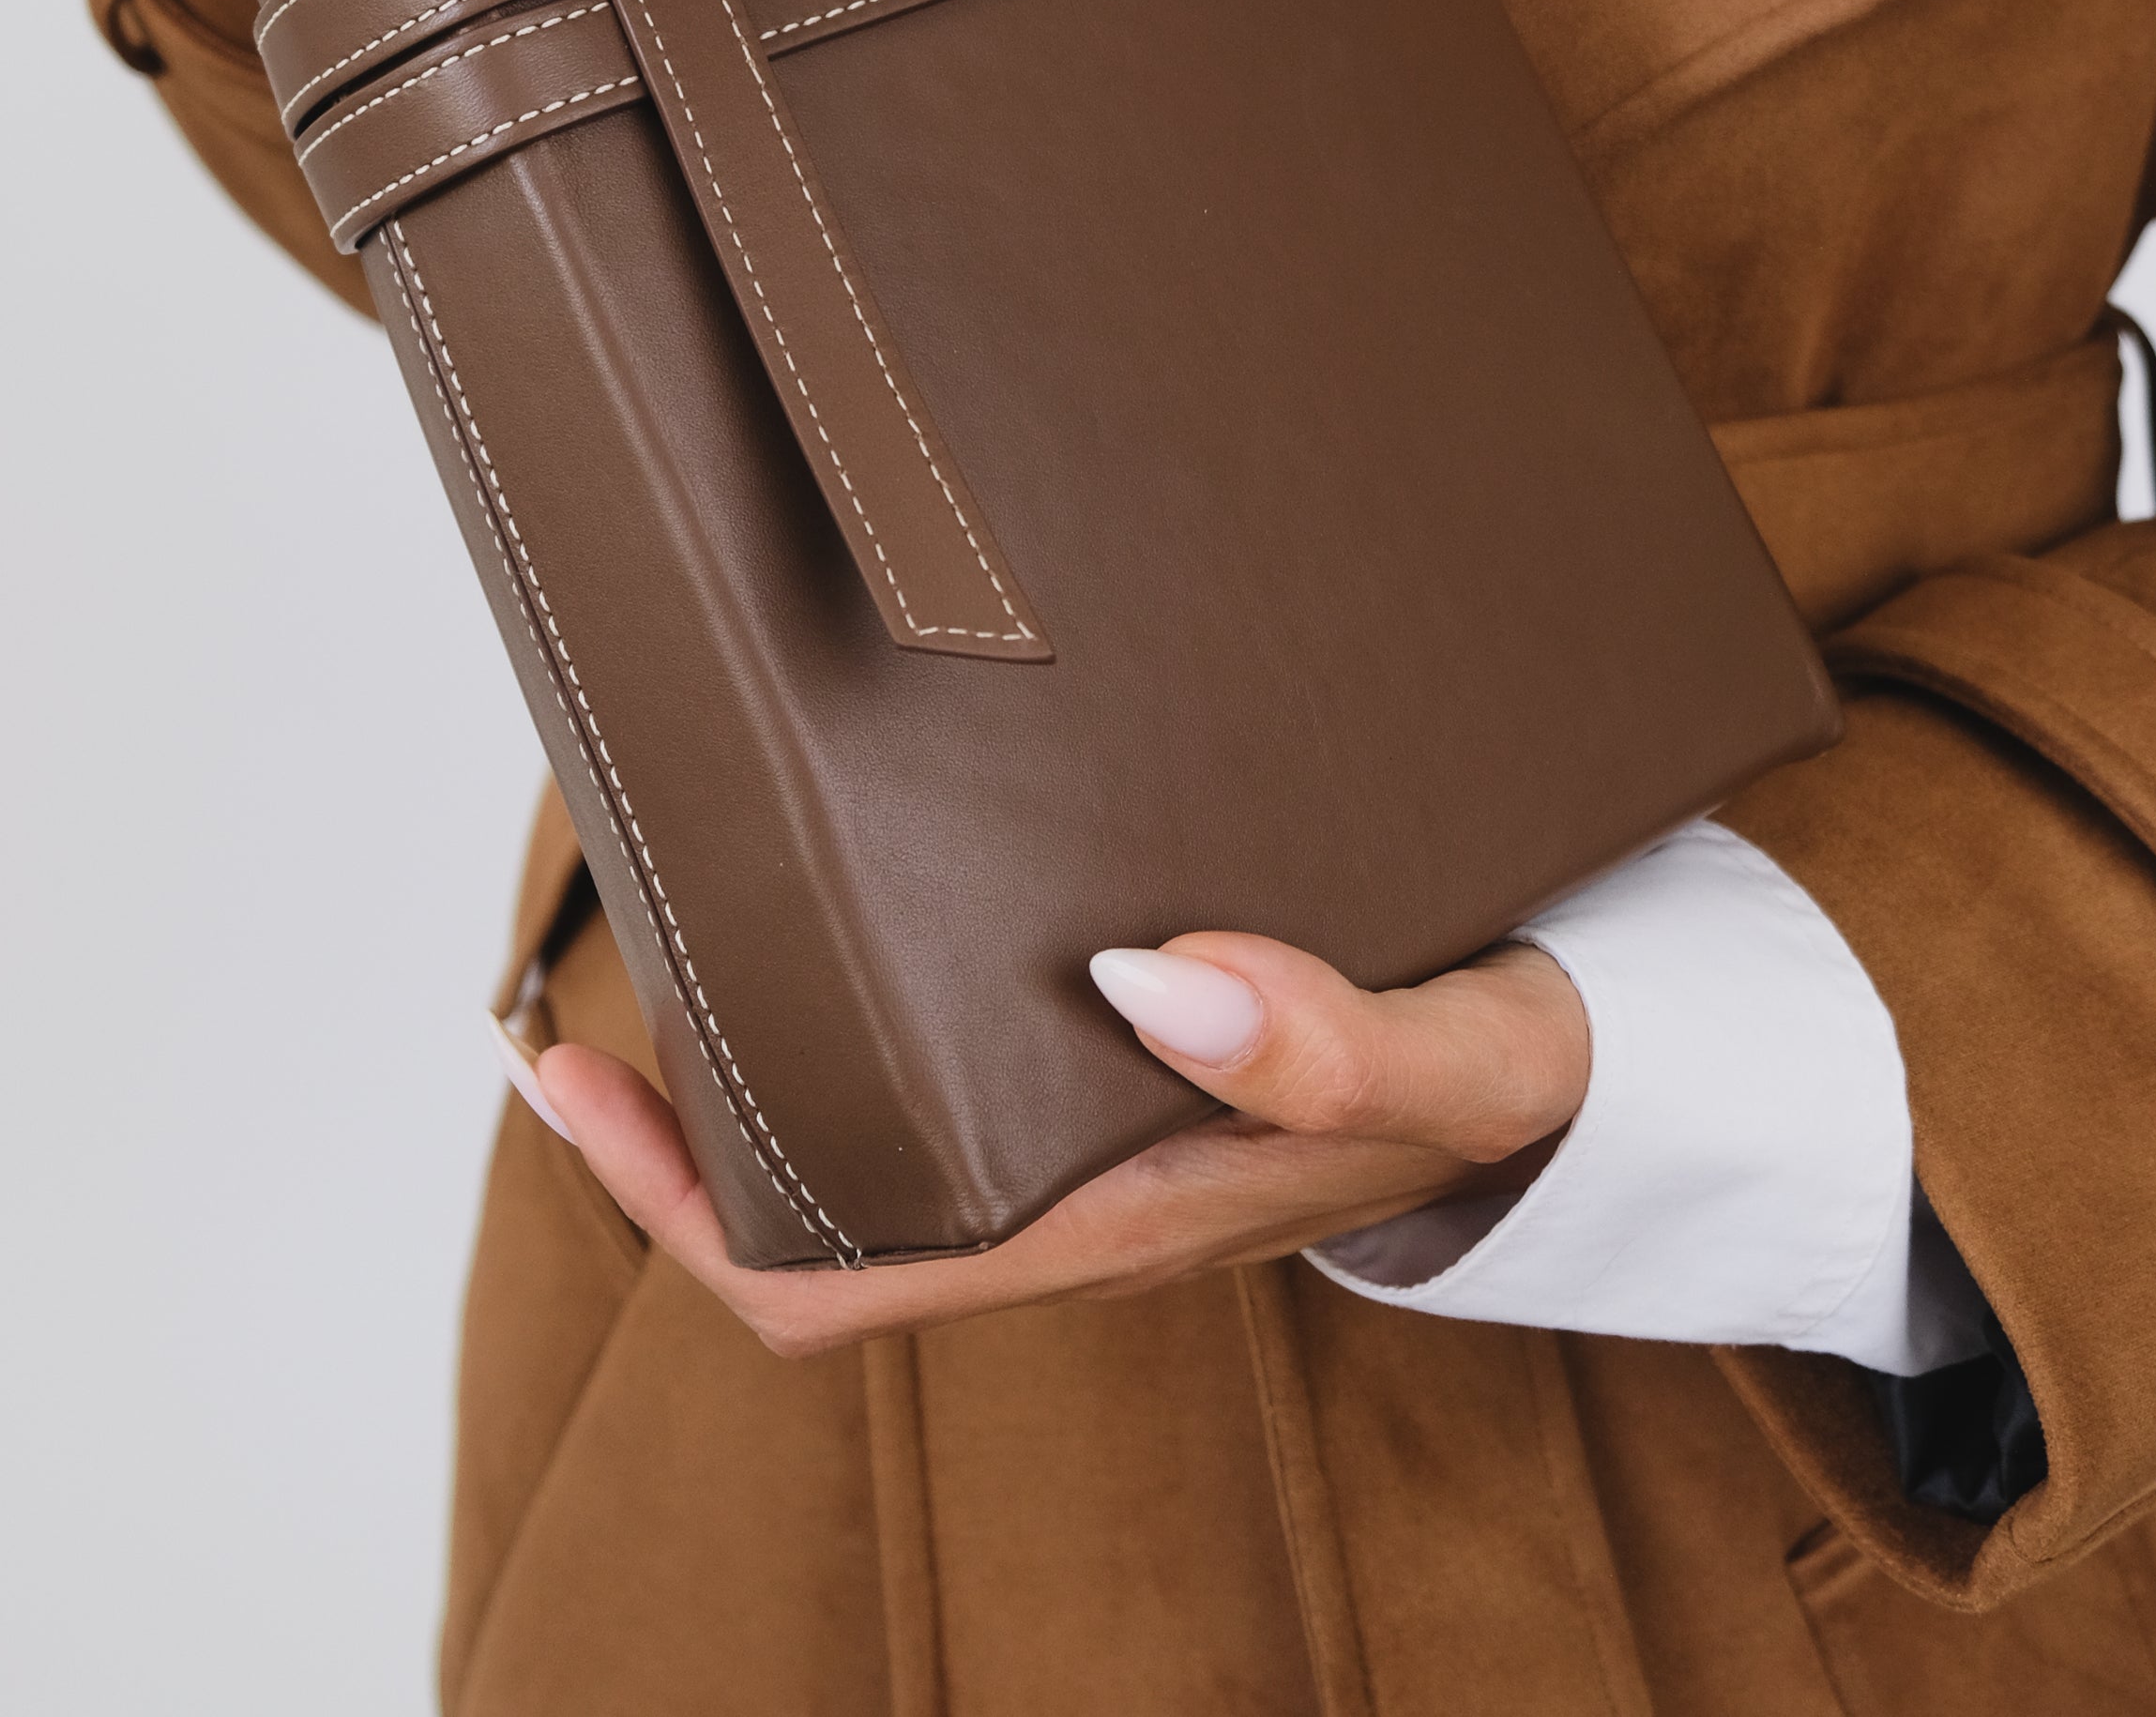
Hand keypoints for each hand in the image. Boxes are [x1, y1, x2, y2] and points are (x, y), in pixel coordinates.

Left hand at [511, 928, 1590, 1358]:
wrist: (1589, 1068)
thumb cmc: (1510, 1065)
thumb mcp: (1449, 1053)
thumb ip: (1327, 1038)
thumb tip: (1151, 983)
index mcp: (1108, 1222)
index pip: (827, 1287)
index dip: (672, 1207)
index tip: (565, 1072)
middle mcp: (1068, 1198)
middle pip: (811, 1217)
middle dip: (681, 1117)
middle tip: (593, 946)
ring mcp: (1083, 1141)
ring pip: (870, 1137)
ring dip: (766, 1048)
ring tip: (693, 882)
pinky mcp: (1114, 1069)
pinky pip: (943, 1063)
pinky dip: (863, 986)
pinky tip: (858, 868)